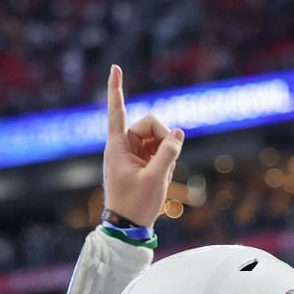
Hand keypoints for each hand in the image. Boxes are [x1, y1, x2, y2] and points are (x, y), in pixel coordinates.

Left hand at [102, 64, 183, 228]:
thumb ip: (168, 153)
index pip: (117, 111)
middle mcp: (123, 146)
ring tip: (162, 174)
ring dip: (166, 151)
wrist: (128, 226)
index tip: (115, 67)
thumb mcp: (156, 178)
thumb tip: (178, 132)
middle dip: (163, 137)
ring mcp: (131, 154)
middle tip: (169, 158)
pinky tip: (162, 175)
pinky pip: (158, 151)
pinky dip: (165, 160)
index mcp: (118, 147)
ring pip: (156, 137)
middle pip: (149, 124)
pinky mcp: (139, 162)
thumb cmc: (136, 204)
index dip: (116, 89)